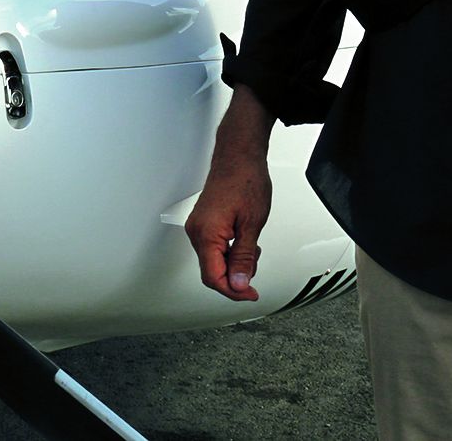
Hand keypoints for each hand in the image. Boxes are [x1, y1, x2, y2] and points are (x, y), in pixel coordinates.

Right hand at [186, 148, 272, 301]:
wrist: (238, 157)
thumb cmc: (245, 181)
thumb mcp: (252, 224)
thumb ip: (243, 258)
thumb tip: (239, 283)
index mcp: (206, 234)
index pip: (213, 278)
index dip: (233, 291)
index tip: (250, 294)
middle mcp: (197, 231)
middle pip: (212, 271)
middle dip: (235, 277)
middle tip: (255, 270)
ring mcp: (198, 226)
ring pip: (213, 260)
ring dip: (233, 263)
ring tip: (252, 250)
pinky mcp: (203, 222)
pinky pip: (213, 247)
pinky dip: (229, 252)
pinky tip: (243, 243)